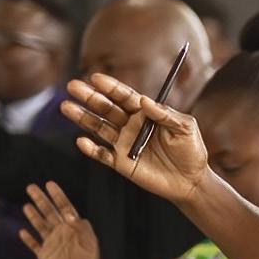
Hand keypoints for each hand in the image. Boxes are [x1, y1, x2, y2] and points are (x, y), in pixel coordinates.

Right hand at [19, 182, 99, 258]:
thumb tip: (72, 214)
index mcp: (73, 227)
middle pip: (49, 212)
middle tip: (31, 187)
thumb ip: (81, 228)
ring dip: (33, 215)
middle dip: (41, 199)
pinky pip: (34, 245)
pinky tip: (22, 232)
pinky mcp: (44, 255)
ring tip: (26, 204)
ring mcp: (51, 243)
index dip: (58, 195)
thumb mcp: (89, 242)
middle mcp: (61, 232)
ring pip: (40, 225)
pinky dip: (28, 239)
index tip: (50, 184)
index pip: (64, 207)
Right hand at [61, 74, 209, 204]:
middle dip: (90, 97)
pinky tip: (81, 141)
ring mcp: (124, 144)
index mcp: (146, 113)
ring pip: (99, 128)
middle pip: (107, 108)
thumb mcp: (185, 127)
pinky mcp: (121, 163)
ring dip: (83, 118)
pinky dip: (91, 149)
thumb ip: (165, 114)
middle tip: (73, 86)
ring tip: (66, 107)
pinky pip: (102, 155)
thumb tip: (144, 100)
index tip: (96, 78)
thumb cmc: (192, 150)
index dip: (111, 87)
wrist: (191, 181)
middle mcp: (131, 126)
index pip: (125, 97)